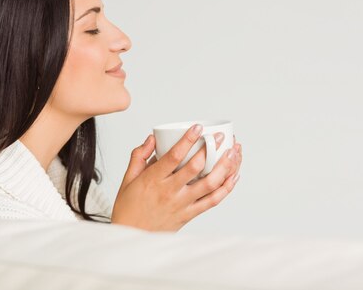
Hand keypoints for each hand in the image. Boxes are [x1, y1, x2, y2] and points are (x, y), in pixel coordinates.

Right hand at [111, 124, 241, 231]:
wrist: (131, 235)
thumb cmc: (129, 207)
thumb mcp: (128, 178)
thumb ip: (139, 156)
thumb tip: (152, 139)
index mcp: (153, 179)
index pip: (174, 156)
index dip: (188, 140)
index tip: (197, 127)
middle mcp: (169, 191)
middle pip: (196, 167)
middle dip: (211, 149)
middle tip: (219, 136)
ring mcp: (182, 204)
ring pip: (210, 184)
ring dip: (225, 167)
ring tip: (233, 153)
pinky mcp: (190, 215)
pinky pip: (213, 201)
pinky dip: (226, 188)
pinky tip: (234, 176)